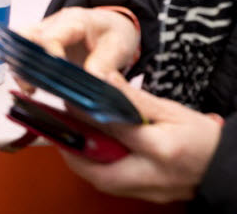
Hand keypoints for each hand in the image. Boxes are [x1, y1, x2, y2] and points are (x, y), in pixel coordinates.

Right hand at [16, 7, 139, 92]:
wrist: (111, 25)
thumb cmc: (113, 32)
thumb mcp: (118, 47)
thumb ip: (105, 64)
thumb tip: (93, 82)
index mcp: (73, 20)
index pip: (50, 37)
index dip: (50, 58)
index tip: (58, 79)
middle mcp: (52, 24)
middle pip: (24, 36)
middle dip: (24, 62)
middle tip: (32, 86)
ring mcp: (43, 33)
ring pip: (19, 46)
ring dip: (20, 68)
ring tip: (30, 90)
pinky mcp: (40, 45)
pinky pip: (24, 55)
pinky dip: (24, 71)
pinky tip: (32, 88)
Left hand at [59, 72, 220, 203]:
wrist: (226, 167)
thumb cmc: (203, 138)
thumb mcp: (171, 111)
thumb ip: (133, 99)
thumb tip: (103, 80)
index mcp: (160, 149)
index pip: (112, 128)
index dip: (84, 111)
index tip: (66, 98)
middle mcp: (152, 175)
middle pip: (97, 170)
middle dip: (71, 149)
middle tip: (57, 127)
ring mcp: (149, 191)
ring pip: (101, 181)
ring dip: (80, 160)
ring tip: (69, 134)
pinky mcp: (146, 197)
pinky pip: (113, 185)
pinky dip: (96, 168)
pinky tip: (90, 149)